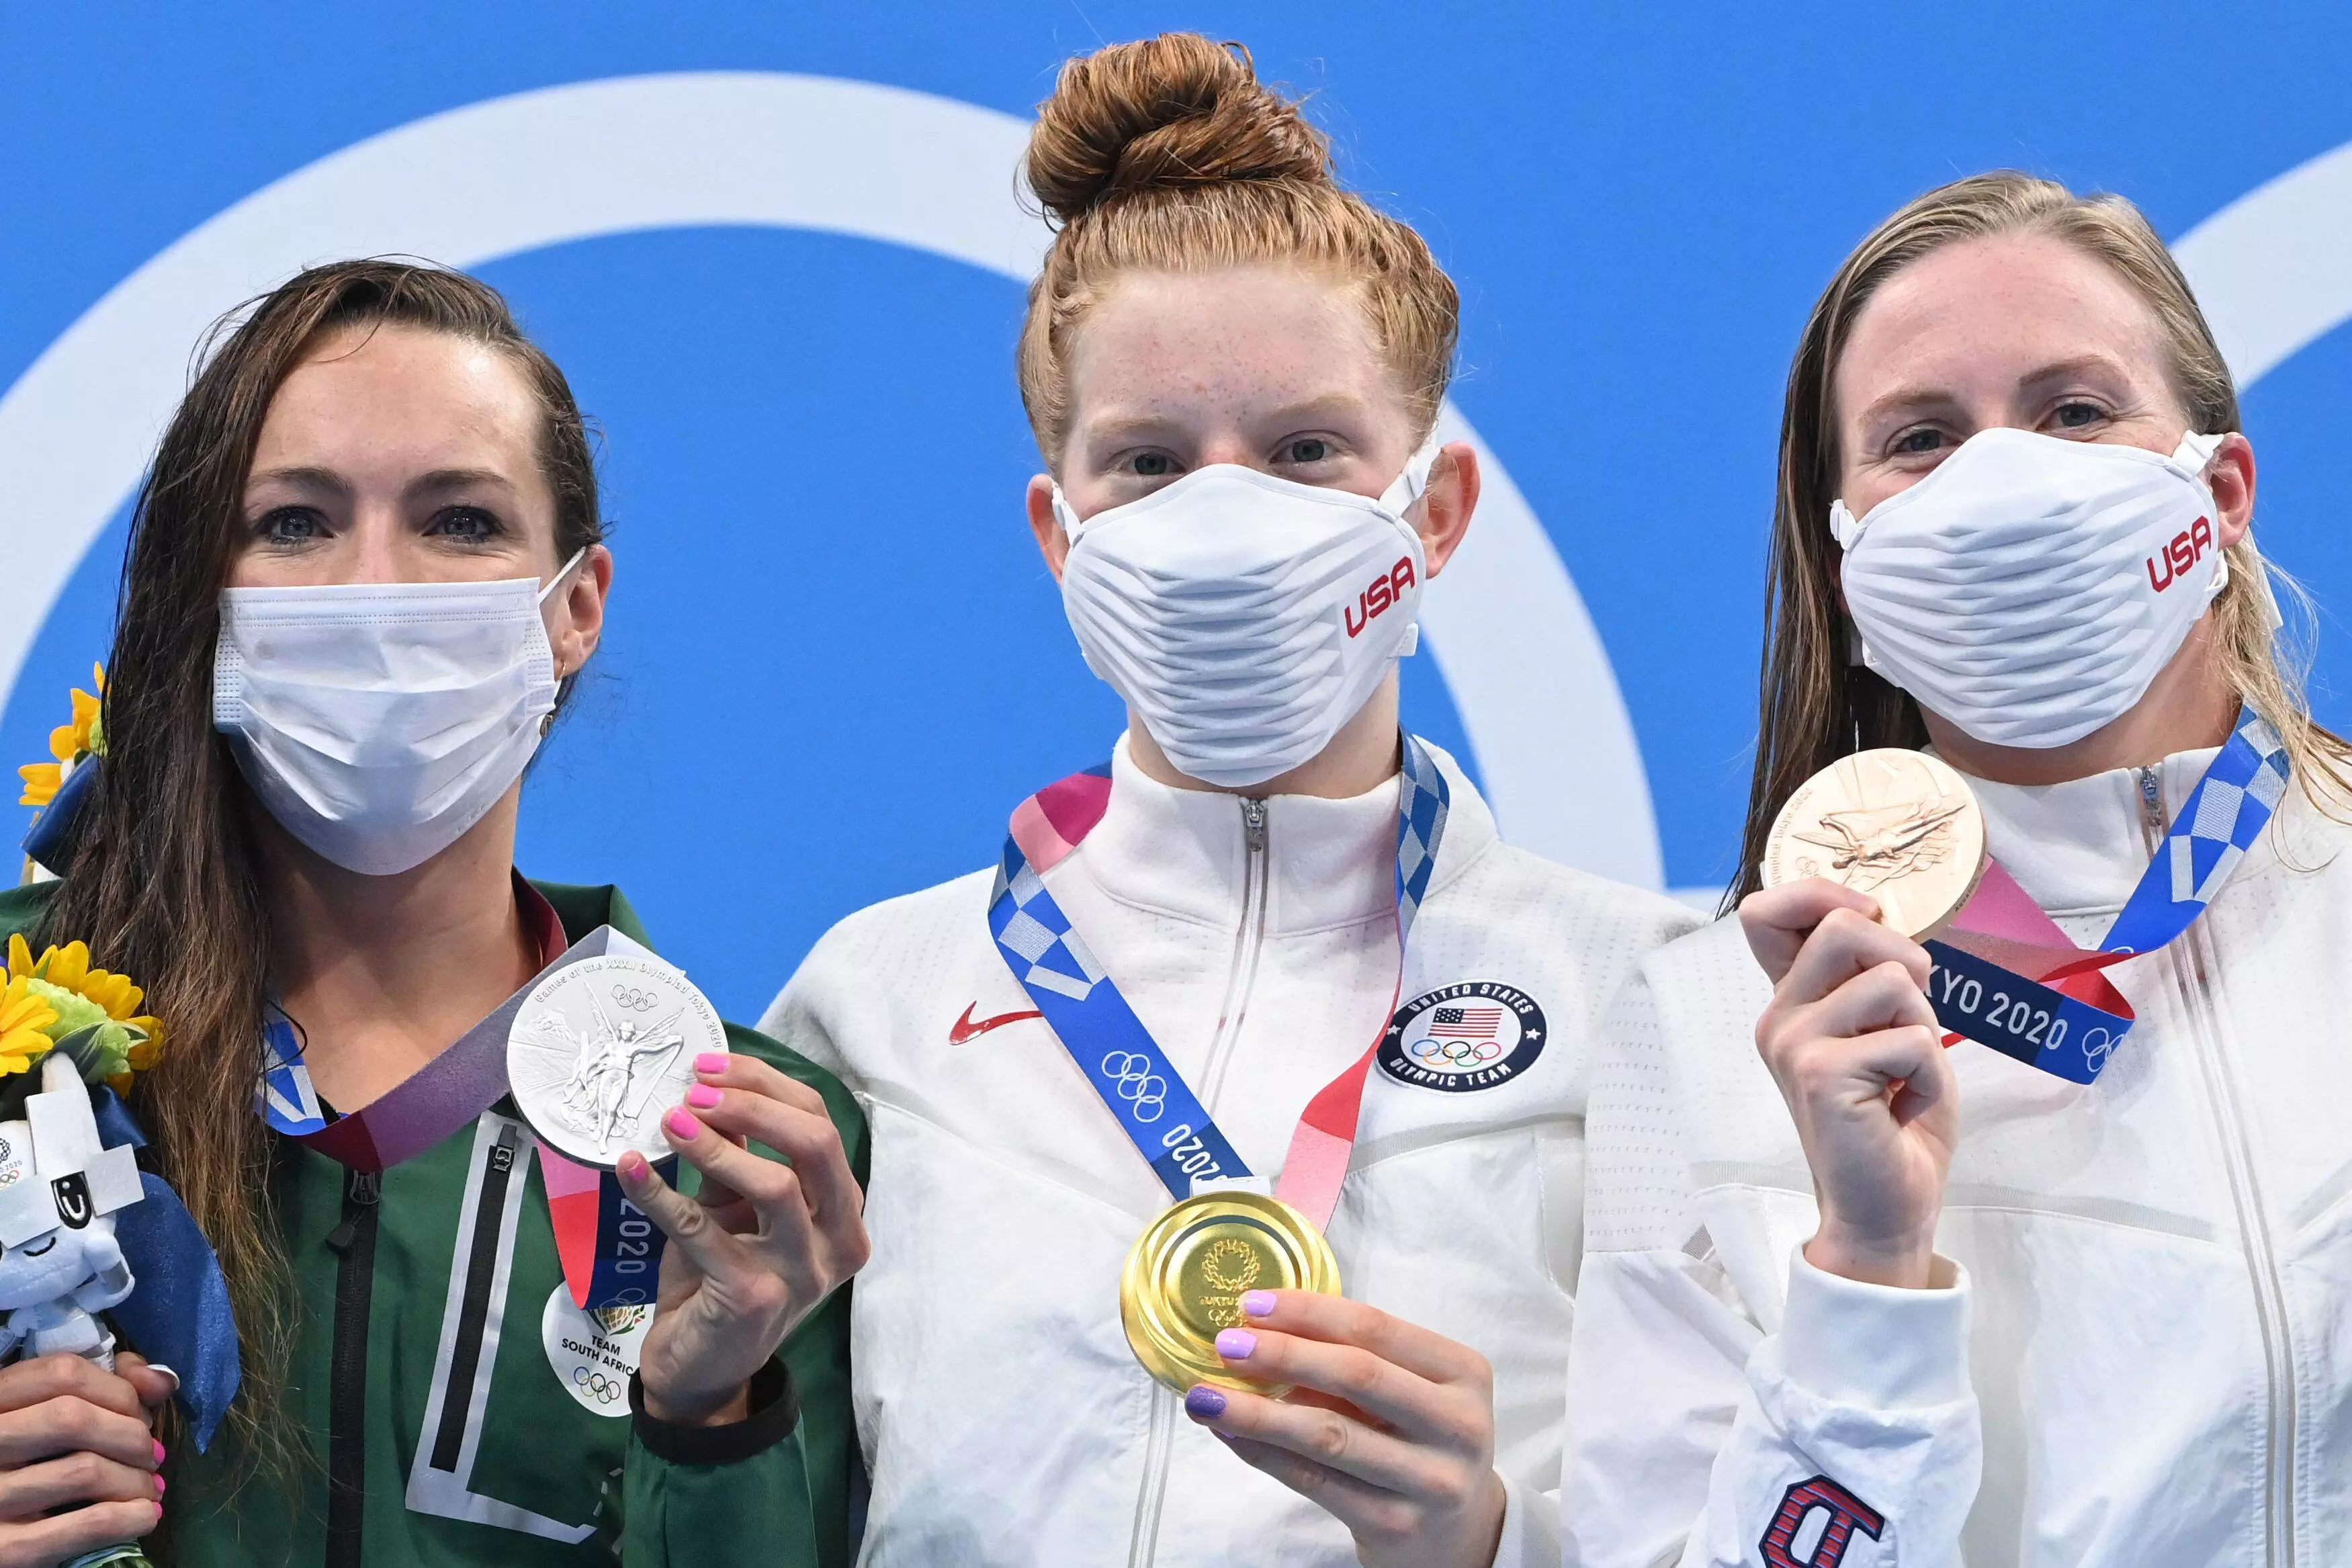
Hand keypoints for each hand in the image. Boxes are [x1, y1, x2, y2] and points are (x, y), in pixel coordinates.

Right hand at [0, 1353, 164, 1564]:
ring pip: (84, 1472)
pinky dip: (130, 1518)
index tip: (141, 1414)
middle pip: (74, 1419)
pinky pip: (87, 1524)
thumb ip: (104, 1386)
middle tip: (151, 1455)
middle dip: (131, 1436)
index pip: (63, 1373)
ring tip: (150, 1489)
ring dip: (136, 1480)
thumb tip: (162, 1380)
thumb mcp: (47, 1414)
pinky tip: (144, 1517)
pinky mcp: (5, 1549)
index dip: (118, 1390)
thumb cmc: (27, 1464)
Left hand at [623, 1051, 868, 1425]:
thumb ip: (739, 1158)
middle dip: (753, 1105)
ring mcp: (802, 1273)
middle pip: (816, 1145)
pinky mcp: (754, 1298)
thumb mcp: (735, 1210)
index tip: (710, 1067)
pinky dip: (661, 1194)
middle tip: (693, 1090)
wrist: (701, 1368)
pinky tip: (630, 1168)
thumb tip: (711, 1088)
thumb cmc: (721, 1278)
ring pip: (777, 1186)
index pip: (821, 1125)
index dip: (767, 1087)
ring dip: (718, 1145)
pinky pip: (705, 1232)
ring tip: (670, 1120)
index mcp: (842, 1210)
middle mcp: (838, 1240)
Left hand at [1180, 1291, 1504, 1567]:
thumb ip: (1353, 1360)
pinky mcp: (1396, 1525)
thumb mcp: (1408, 1392)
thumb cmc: (1418, 1441)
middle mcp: (1458, 1424)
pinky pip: (1315, 1481)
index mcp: (1464, 1373)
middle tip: (1226, 1344)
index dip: (1309, 1312)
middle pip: (1356, 1375)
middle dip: (1282, 1355)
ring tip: (1206, 1397)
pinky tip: (1231, 1435)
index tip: (1251, 1303)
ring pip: (1329, 1434)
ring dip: (1258, 1412)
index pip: (1376, 1327)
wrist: (1456, 1534)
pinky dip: (1265, 1454)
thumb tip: (1259, 1330)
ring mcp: (1431, 1480)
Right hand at [1740, 878, 1957, 1288]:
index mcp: (1790, 1003)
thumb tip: (1879, 919)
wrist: (1884, 1208)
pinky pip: (1911, 1038)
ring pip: (1892, 979)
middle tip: (1911, 1019)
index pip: (1767, 911)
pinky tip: (1902, 1107)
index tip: (1871, 923)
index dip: (1822, 893)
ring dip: (1924, 1027)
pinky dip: (1929, 1074)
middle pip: (1845, 924)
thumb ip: (1872, 978)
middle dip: (1905, 960)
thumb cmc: (1893, 1122)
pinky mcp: (1820, 1074)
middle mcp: (1779, 1017)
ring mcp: (1793, 1044)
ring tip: (1905, 1074)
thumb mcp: (1885, 1032)